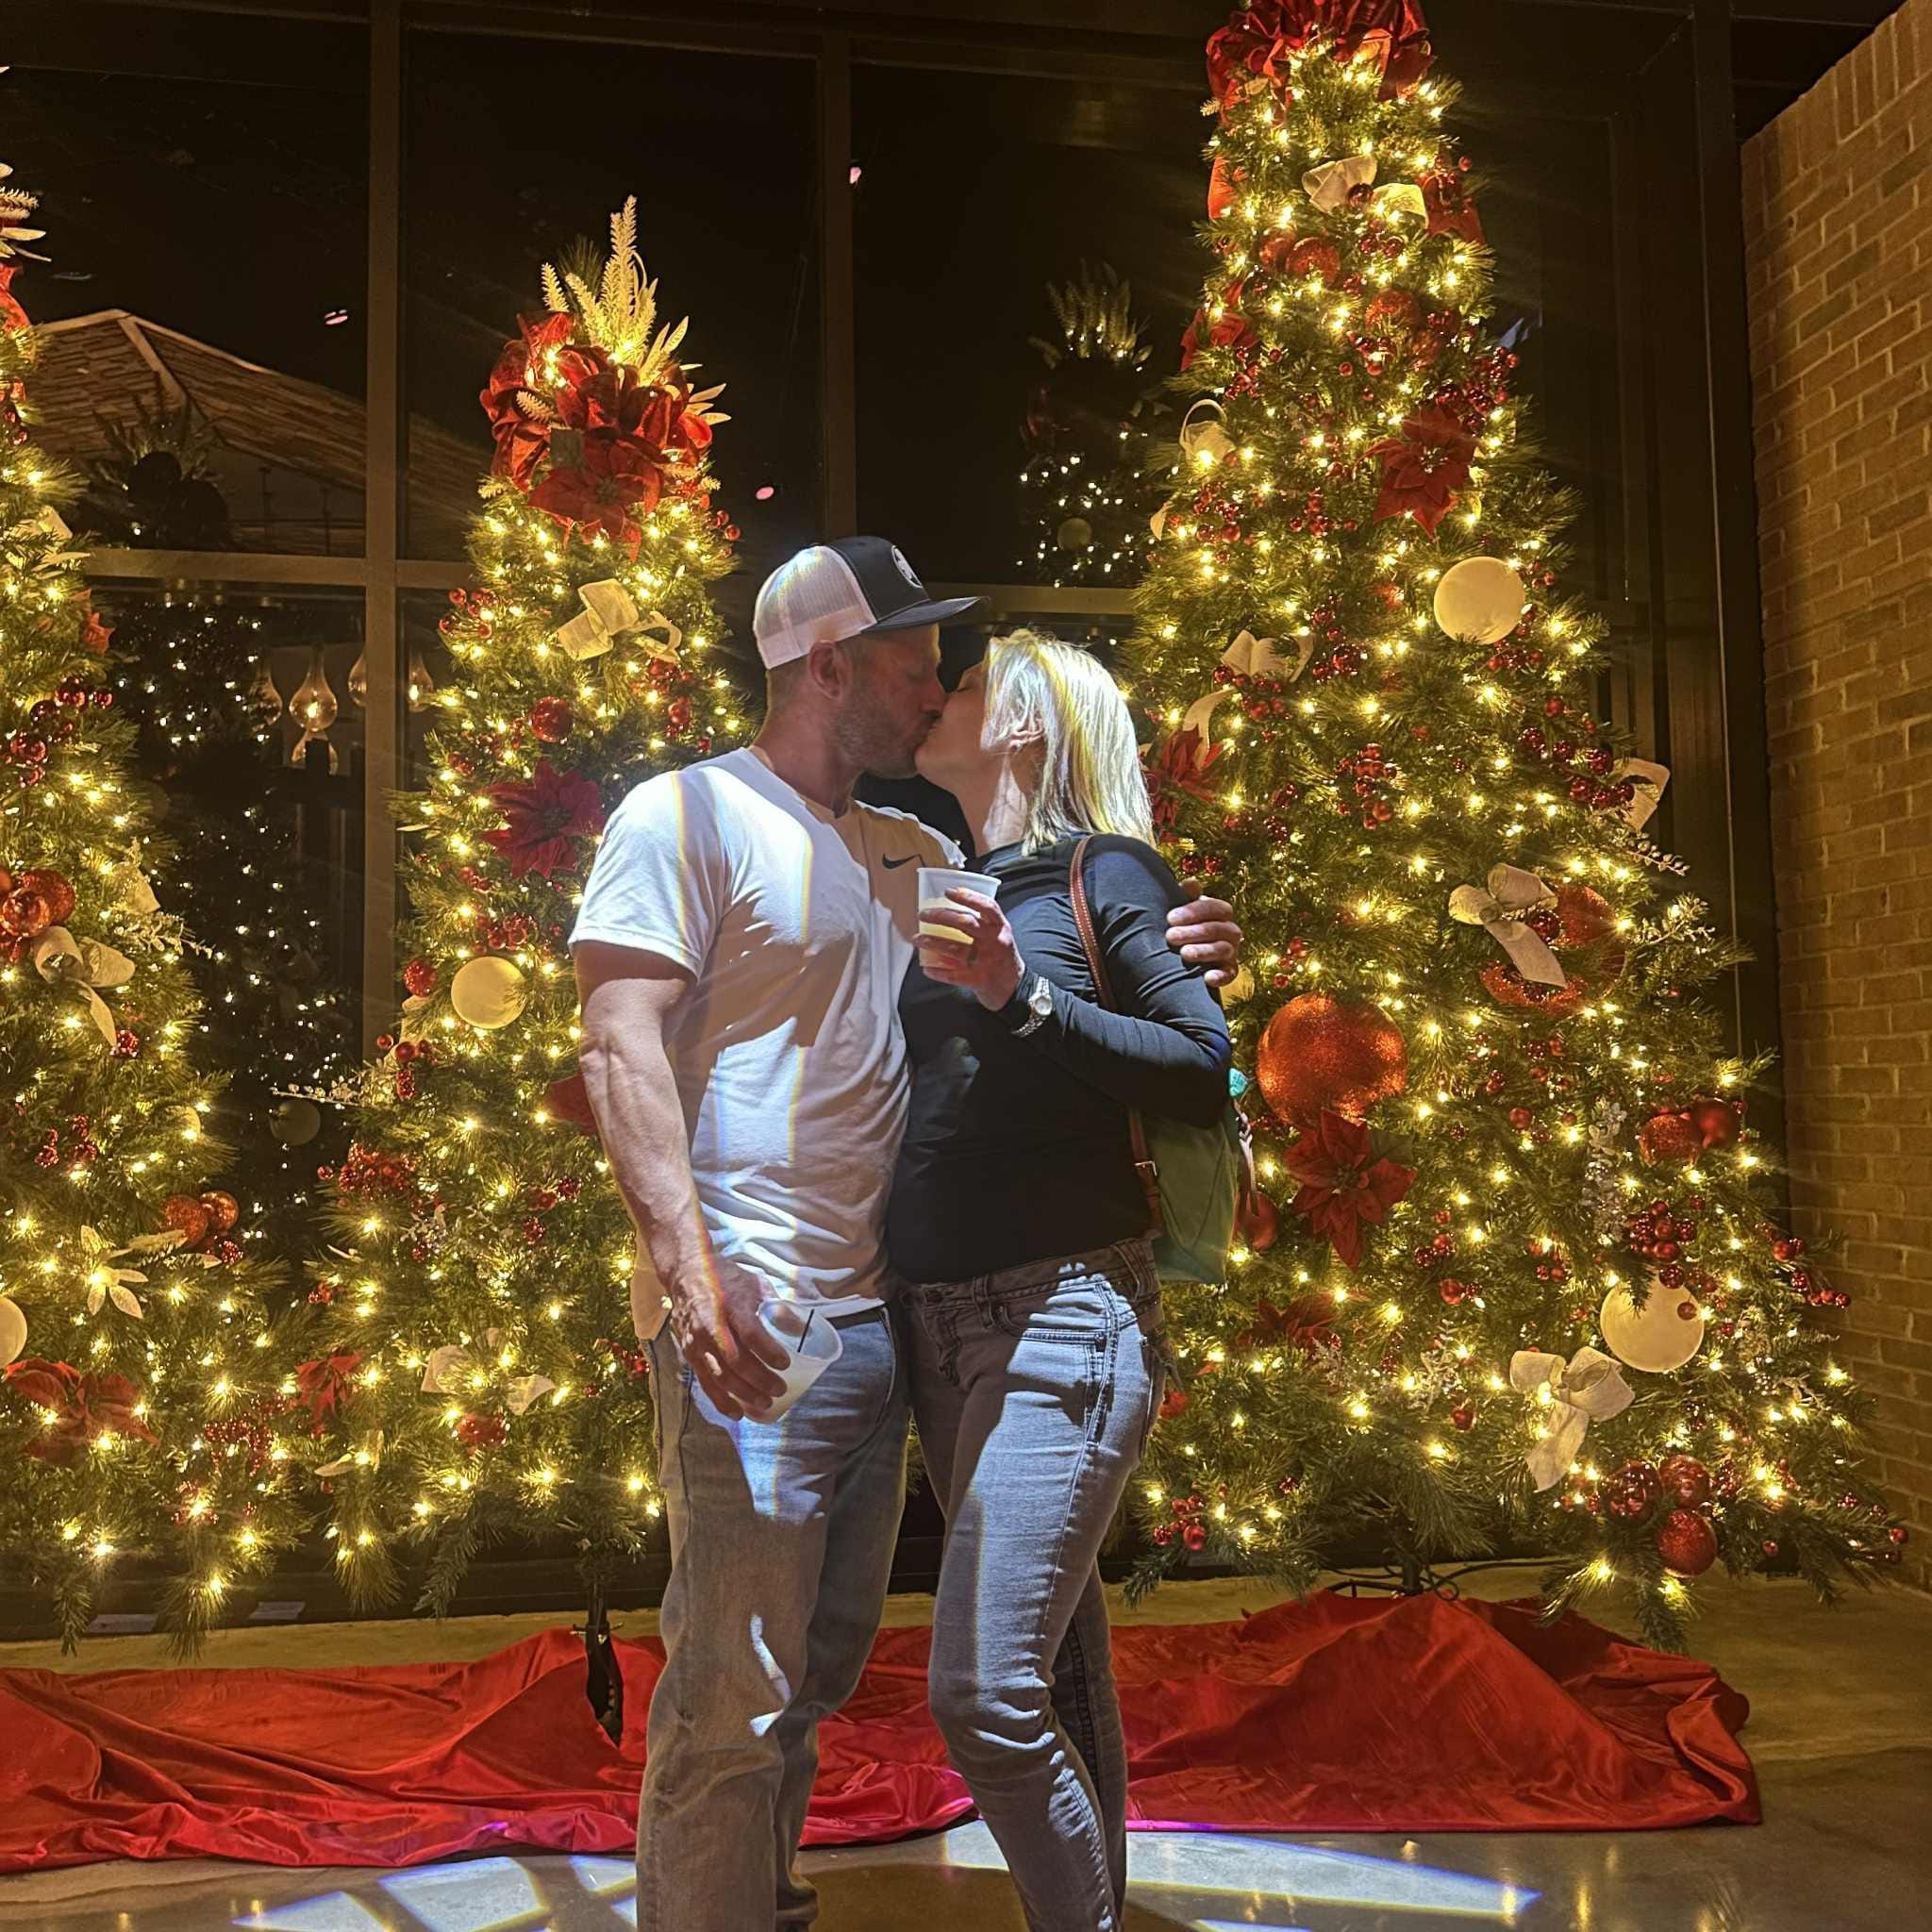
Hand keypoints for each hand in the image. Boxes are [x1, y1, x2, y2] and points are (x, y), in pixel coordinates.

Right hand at [668, 1255, 789, 1419]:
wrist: (685, 1273)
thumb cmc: (725, 1278)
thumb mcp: (755, 1283)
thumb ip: (777, 1307)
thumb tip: (801, 1330)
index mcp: (731, 1304)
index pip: (750, 1332)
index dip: (768, 1351)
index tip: (785, 1363)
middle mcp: (710, 1324)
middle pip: (736, 1360)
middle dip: (759, 1380)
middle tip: (779, 1389)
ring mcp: (696, 1341)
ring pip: (720, 1375)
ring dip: (743, 1394)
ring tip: (765, 1403)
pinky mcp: (689, 1353)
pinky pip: (705, 1382)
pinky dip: (720, 1400)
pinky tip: (737, 1412)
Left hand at [921, 888, 1023, 1010]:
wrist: (1014, 987)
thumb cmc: (1001, 955)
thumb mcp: (999, 935)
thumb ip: (981, 923)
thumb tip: (948, 909)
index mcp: (1000, 927)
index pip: (987, 906)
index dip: (968, 896)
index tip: (948, 892)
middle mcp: (994, 941)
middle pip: (966, 923)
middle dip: (941, 916)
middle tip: (923, 915)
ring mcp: (986, 961)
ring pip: (954, 948)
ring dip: (932, 942)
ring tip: (917, 938)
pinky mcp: (977, 980)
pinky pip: (952, 975)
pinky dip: (937, 971)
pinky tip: (927, 967)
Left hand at [1169, 878, 1242, 987]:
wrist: (1186, 954)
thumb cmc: (1184, 925)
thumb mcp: (1184, 909)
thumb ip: (1187, 895)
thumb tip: (1191, 884)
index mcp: (1220, 913)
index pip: (1214, 908)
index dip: (1193, 911)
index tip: (1170, 918)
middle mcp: (1230, 931)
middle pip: (1218, 929)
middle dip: (1194, 932)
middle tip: (1170, 936)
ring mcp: (1231, 951)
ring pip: (1223, 949)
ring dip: (1204, 951)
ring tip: (1184, 953)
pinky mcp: (1229, 971)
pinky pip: (1230, 974)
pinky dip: (1221, 976)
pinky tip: (1207, 977)